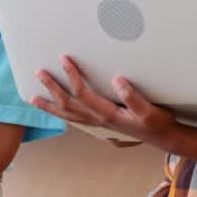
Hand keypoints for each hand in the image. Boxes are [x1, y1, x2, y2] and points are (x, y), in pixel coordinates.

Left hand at [29, 55, 175, 145]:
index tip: (64, 59)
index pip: (83, 93)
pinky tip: (54, 109)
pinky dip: (60, 113)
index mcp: (108, 114)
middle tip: (39, 72)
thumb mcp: (150, 110)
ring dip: (50, 106)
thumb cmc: (158, 122)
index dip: (72, 76)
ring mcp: (97, 123)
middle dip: (52, 89)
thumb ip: (134, 97)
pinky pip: (73, 119)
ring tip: (33, 98)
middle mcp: (98, 120)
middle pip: (68, 105)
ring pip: (67, 115)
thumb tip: (117, 81)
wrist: (163, 137)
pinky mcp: (100, 124)